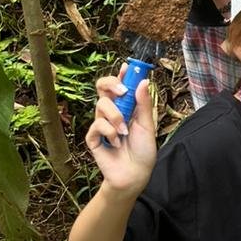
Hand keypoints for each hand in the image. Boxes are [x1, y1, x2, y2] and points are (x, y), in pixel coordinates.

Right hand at [85, 68, 156, 195]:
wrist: (135, 174)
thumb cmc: (143, 150)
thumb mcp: (148, 124)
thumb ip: (143, 104)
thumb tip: (143, 81)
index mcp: (127, 106)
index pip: (120, 85)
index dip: (121, 74)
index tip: (127, 67)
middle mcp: (112, 112)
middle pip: (102, 87)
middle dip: (110, 83)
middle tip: (122, 90)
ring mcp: (102, 124)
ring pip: (101, 105)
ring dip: (115, 117)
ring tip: (124, 132)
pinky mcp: (93, 138)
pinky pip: (96, 126)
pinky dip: (109, 133)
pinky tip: (116, 143)